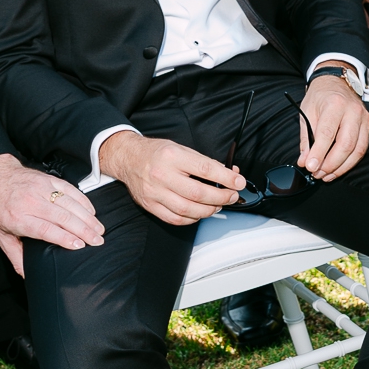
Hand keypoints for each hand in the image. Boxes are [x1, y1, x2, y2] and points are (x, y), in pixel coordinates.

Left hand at [0, 153, 103, 275]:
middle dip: (83, 230)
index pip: (45, 229)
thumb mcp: (0, 235)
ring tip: (99, 230)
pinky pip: (70, 189)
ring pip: (69, 203)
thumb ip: (15, 255)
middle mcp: (30, 201)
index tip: (80, 246)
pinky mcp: (48, 179)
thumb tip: (27, 275)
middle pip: (62, 217)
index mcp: (17, 217)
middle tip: (97, 241)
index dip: (64, 238)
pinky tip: (92, 212)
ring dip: (87, 217)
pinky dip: (83, 201)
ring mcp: (40, 188)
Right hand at [98, 131, 245, 225]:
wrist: (129, 159)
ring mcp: (155, 192)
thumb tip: (229, 174)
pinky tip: (199, 213)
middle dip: (221, 197)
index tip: (238, 182)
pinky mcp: (150, 205)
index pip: (205, 169)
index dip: (226, 177)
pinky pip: (175, 219)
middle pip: (198, 193)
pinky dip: (192, 219)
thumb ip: (204, 162)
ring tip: (217, 205)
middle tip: (231, 196)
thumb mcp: (181, 148)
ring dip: (209, 210)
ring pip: (188, 209)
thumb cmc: (157, 153)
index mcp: (172, 156)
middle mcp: (162, 174)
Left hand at [298, 75, 368, 181]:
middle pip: (345, 144)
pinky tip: (338, 169)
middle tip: (317, 173)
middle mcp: (352, 111)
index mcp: (334, 104)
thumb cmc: (320, 96)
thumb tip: (305, 161)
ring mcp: (363, 118)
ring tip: (326, 175)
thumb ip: (306, 138)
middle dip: (330, 164)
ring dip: (341, 167)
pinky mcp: (368, 125)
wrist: (335, 81)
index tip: (310, 166)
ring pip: (357, 150)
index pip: (327, 133)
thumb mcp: (306, 112)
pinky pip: (362, 149)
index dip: (319, 153)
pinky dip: (350, 162)